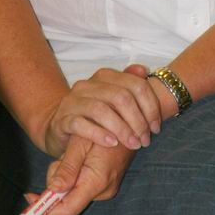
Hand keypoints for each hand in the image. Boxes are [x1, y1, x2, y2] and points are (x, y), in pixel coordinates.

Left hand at [25, 133, 136, 214]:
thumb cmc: (105, 127)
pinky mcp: (107, 184)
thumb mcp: (81, 142)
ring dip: (67, 177)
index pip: (67, 210)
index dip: (46, 210)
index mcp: (97, 181)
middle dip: (57, 184)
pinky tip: (84, 157)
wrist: (130, 123)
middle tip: (61, 159)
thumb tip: (52, 191)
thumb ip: (67, 168)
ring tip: (77, 152)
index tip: (29, 197)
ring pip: (74, 192)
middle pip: (68, 201)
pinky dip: (76, 175)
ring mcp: (107, 189)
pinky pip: (83, 186)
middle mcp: (104, 190)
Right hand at [41, 62, 161, 156]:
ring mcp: (73, 101)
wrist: (58, 126)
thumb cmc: (92, 115)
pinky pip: (81, 124)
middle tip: (145, 140)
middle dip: (138, 121)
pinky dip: (99, 134)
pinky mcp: (62, 119)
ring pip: (102, 110)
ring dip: (122, 129)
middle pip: (121, 97)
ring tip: (133, 144)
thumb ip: (128, 83)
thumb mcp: (111, 98)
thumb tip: (143, 70)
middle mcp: (87, 85)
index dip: (150, 106)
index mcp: (104, 76)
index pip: (135, 85)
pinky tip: (112, 143)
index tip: (156, 127)